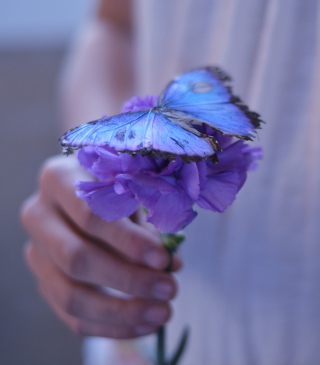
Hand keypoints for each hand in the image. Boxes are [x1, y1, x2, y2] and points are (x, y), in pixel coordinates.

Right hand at [20, 155, 180, 338]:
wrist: (84, 194)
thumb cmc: (114, 188)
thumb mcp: (131, 192)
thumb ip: (149, 224)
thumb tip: (171, 265)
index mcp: (59, 179)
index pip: (91, 215)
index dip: (128, 241)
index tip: (163, 259)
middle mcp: (39, 215)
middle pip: (77, 258)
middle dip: (128, 278)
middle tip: (168, 288)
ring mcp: (36, 252)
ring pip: (70, 294)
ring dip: (121, 311)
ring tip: (162, 312)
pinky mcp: (44, 280)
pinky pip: (71, 315)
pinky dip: (110, 325)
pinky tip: (143, 323)